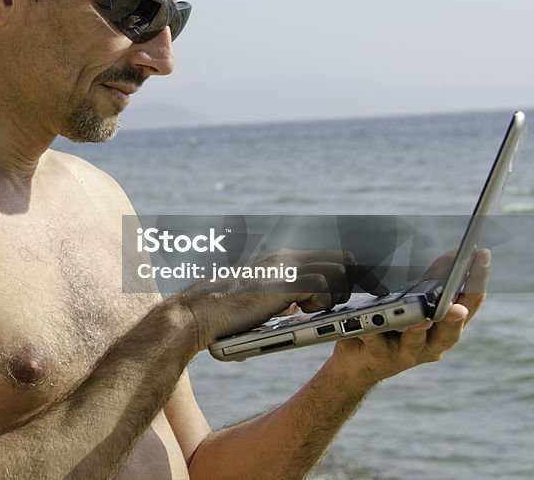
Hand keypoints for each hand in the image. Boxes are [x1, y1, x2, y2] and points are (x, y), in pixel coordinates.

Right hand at [193, 248, 378, 340]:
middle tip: (376, 298)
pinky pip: (324, 286)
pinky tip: (300, 312)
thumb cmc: (222, 316)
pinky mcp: (284, 283)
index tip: (373, 287)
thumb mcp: (259, 303)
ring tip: (319, 312)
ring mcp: (285, 267)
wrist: (196, 314)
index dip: (356, 272)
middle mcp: (286, 257)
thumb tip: (297, 310)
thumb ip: (280, 300)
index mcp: (281, 261)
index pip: (330, 257)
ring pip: (339, 271)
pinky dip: (322, 303)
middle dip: (364, 280)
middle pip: (344, 258)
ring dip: (340, 295)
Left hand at [327, 248, 489, 387]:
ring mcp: (408, 353)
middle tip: (459, 307)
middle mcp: (433, 343)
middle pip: (451, 331)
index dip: (477, 280)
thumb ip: (433, 283)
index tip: (482, 255)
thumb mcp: (415, 300)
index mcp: (445, 326)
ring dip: (421, 330)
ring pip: (419, 342)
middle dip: (456, 316)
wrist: (360, 360)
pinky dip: (377, 335)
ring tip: (422, 320)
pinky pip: (378, 345)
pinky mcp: (381, 357)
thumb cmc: (395, 325)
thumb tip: (454, 254)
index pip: (468, 302)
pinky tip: (373, 327)